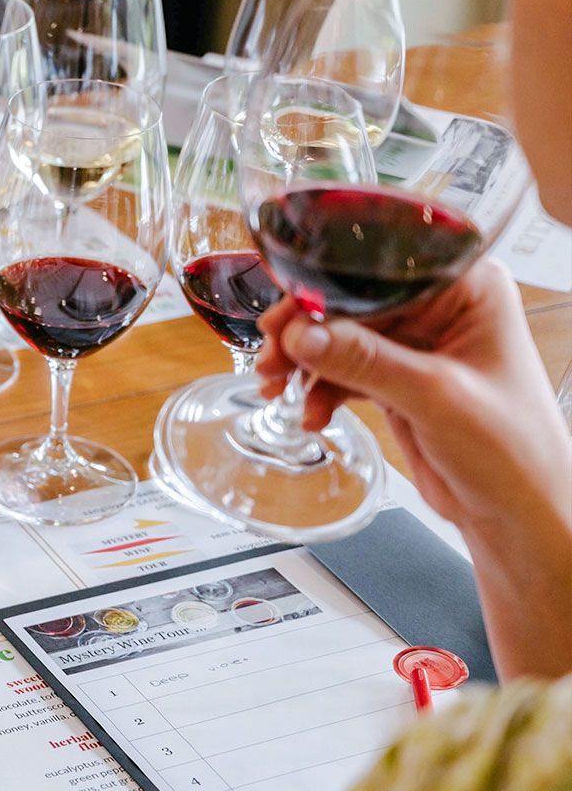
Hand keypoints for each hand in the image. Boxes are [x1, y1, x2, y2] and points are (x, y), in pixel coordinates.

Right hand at [257, 259, 570, 531]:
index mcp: (469, 291)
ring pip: (341, 337)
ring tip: (278, 386)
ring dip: (306, 363)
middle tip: (271, 354)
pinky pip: (344, 371)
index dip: (326, 292)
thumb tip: (303, 335)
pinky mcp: (400, 379)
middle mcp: (443, 310)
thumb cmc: (516, 452)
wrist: (519, 515)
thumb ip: (365, 362)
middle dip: (306, 331)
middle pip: (352, 304)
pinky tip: (311, 412)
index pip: (381, 274)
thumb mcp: (435, 398)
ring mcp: (419, 346)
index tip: (286, 318)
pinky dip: (321, 389)